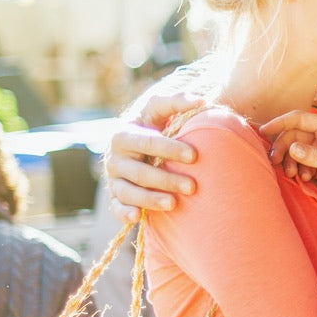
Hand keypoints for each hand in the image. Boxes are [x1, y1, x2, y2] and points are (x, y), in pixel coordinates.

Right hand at [103, 91, 201, 221]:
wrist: (137, 140)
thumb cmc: (152, 122)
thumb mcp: (159, 107)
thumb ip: (178, 101)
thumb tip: (202, 99)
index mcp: (123, 135)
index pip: (147, 142)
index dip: (170, 149)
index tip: (195, 155)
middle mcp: (115, 158)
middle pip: (140, 171)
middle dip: (166, 179)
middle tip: (193, 186)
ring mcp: (114, 179)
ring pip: (129, 192)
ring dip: (150, 199)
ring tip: (173, 204)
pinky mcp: (116, 196)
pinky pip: (116, 207)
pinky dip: (124, 213)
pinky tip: (137, 217)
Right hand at [262, 109, 316, 213]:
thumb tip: (291, 148)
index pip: (300, 119)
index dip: (281, 122)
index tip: (263, 132)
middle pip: (293, 136)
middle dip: (283, 148)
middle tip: (276, 163)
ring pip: (295, 152)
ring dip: (289, 161)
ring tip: (292, 175)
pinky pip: (300, 165)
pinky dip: (297, 171)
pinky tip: (306, 179)